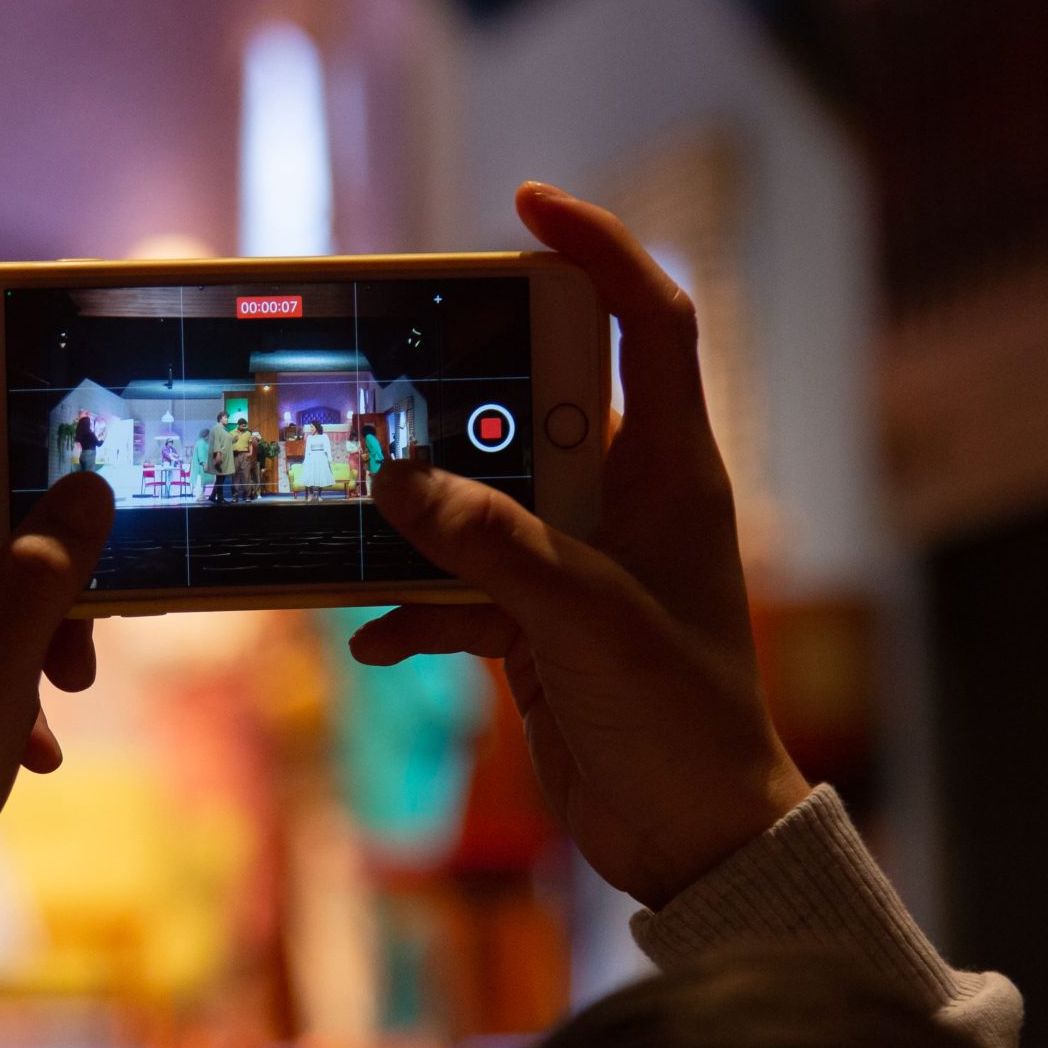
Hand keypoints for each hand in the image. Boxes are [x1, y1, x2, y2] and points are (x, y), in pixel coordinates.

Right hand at [350, 182, 809, 907]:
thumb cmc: (678, 721)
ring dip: (420, 515)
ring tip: (355, 510)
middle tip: (390, 373)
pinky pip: (459, 590)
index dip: (599, 250)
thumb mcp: (583, 618)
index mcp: (671, 472)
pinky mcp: (537, 626)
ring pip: (481, 500)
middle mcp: (624, 502)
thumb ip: (491, 542)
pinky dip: (415, 609)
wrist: (693, 842)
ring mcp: (577, 564)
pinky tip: (377, 641)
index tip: (525, 204)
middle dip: (461, 395)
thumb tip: (398, 477)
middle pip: (535, 402)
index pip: (649, 322)